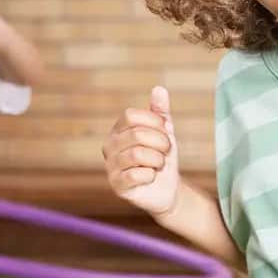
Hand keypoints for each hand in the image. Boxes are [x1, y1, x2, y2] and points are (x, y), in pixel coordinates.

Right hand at [102, 86, 180, 217]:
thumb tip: (159, 89)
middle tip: (165, 152)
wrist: (167, 188)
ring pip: (137, 154)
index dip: (154, 123)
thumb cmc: (162, 156)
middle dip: (160, 143)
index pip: (132, 115)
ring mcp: (110, 166)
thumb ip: (161, 111)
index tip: (165, 132)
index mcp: (118, 129)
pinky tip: (150, 177)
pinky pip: (136, 174)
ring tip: (158, 164)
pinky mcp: (116, 185)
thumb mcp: (165, 131)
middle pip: (137, 134)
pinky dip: (151, 175)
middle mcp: (109, 145)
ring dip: (157, 160)